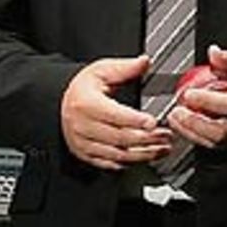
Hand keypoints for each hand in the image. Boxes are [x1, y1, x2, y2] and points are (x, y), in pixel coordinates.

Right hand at [60, 55, 172, 169]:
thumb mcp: (101, 71)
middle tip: (165, 135)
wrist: (61, 104)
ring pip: (117, 154)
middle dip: (147, 139)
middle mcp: (83, 126)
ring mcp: (83, 143)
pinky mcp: (86, 155)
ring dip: (143, 154)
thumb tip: (144, 61)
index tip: (153, 122)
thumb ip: (125, 68)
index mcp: (86, 103)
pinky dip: (129, 163)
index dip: (136, 120)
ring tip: (162, 149)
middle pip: (120, 137)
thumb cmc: (82, 89)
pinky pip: (110, 164)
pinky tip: (144, 157)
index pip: (115, 115)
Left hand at [168, 44, 226, 151]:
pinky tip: (182, 126)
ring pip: (215, 143)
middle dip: (194, 122)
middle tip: (177, 111)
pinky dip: (194, 137)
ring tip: (175, 118)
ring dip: (190, 131)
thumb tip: (214, 53)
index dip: (207, 100)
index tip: (189, 93)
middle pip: (221, 131)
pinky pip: (213, 147)